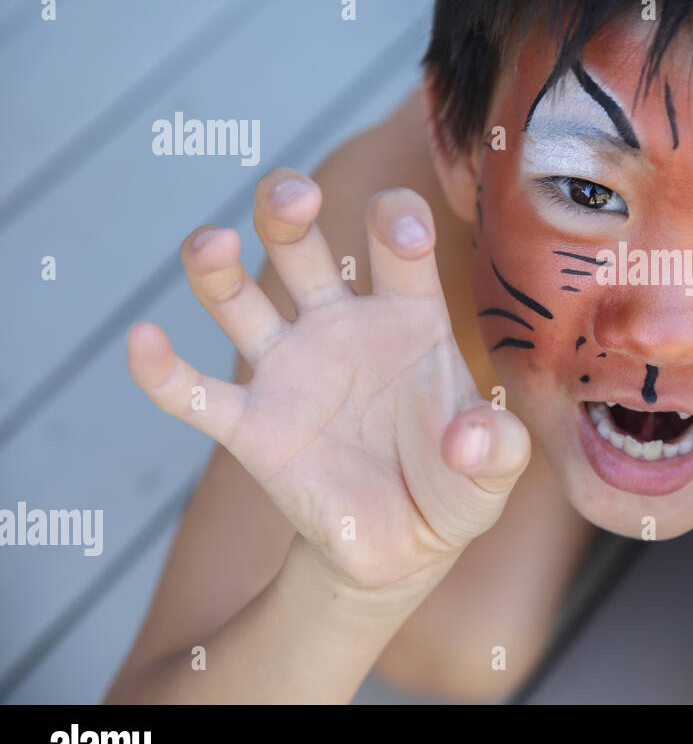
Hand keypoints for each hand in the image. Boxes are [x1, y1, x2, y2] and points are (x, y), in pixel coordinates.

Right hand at [127, 168, 529, 601]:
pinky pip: (195, 393)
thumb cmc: (456, 485)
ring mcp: (292, 372)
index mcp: (409, 318)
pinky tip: (142, 341)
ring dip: (216, 268)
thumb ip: (498, 449)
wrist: (405, 547)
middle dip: (287, 212)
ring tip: (210, 244)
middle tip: (292, 196)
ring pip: (239, 301)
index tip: (403, 228)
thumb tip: (466, 439)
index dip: (397, 223)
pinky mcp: (253, 427)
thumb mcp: (495, 470)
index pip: (398, 247)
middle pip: (301, 248)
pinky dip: (162, 371)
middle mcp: (342, 328)